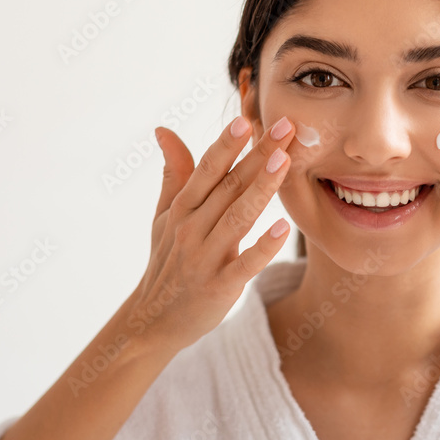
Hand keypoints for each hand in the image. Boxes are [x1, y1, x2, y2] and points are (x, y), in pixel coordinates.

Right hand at [125, 116, 294, 354]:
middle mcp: (191, 229)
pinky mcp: (220, 286)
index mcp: (182, 208)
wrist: (153, 320)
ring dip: (261, 189)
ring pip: (238, 218)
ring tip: (284, 162)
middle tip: (286, 127)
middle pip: (230, 186)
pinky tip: (284, 228)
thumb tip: (163, 129)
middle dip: (258, 155)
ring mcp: (205, 258)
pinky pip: (245, 263)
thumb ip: (173, 172)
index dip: (227, 144)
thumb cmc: (166, 260)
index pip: (208, 169)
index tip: (248, 118)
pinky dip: (264, 246)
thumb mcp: (164, 215)